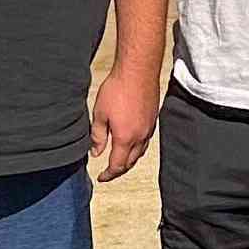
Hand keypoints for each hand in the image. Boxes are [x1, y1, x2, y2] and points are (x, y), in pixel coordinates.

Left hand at [90, 66, 159, 181]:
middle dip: (119, 170)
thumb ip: (97, 136)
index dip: (108, 174)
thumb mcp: (99, 114)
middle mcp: (140, 137)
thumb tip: (96, 152)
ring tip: (119, 159)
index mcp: (125, 138)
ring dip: (129, 159)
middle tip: (109, 172)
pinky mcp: (153, 119)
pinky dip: (137, 147)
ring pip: (140, 152)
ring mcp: (149, 128)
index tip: (101, 177)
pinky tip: (131, 141)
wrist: (138, 71)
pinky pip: (146, 141)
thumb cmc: (118, 89)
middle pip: (130, 162)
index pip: (117, 166)